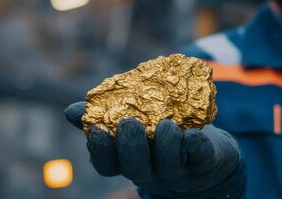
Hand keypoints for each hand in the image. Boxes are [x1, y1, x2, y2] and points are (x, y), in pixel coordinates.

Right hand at [64, 102, 244, 197]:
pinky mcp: (206, 164)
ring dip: (165, 145)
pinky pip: (200, 159)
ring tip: (166, 124)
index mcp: (130, 161)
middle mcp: (152, 170)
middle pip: (136, 168)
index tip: (96, 129)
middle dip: (131, 147)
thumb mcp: (136, 123)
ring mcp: (180, 171)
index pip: (107, 165)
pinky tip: (193, 134)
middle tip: (130, 123)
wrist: (210, 153)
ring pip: (168, 166)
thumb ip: (105, 115)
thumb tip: (72, 111)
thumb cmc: (163, 133)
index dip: (100, 150)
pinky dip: (196, 147)